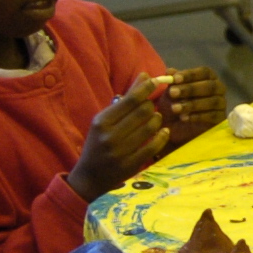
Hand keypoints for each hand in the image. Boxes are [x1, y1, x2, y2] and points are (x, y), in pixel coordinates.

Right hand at [66, 76, 169, 200]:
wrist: (89, 176)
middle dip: (151, 106)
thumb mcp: (105, 121)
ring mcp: (121, 151)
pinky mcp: (131, 164)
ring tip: (155, 119)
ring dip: (157, 120)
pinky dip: (162, 136)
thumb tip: (144, 76)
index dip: (146, 88)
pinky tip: (163, 132)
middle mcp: (110, 135)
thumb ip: (125, 99)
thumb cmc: (98, 143)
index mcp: (102, 122)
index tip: (156, 81)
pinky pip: (154, 146)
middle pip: (143, 111)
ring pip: (151, 127)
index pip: (130, 100)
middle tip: (151, 107)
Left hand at [159, 67, 226, 138]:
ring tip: (175, 108)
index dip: (190, 75)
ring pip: (212, 101)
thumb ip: (171, 82)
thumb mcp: (170, 93)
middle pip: (210, 86)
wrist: (177, 127)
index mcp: (208, 78)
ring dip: (192, 104)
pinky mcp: (220, 118)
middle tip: (173, 93)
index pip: (204, 72)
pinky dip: (197, 116)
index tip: (175, 79)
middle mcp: (218, 88)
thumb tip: (170, 71)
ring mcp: (221, 104)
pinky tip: (183, 118)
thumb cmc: (175, 104)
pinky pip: (212, 115)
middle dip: (190, 89)